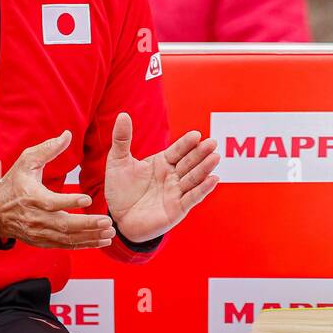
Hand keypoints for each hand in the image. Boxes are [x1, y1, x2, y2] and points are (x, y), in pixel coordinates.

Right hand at [0, 129, 114, 248]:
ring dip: (89, 237)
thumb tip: (67, 135)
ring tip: (109, 234)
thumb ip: (47, 149)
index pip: (51, 202)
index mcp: (31, 196)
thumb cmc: (13, 183)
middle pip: (62, 224)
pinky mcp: (41, 241)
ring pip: (66, 238)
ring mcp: (38, 232)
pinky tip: (100, 242)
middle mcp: (35, 218)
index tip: (88, 199)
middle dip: (86, 224)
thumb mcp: (26, 162)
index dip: (69, 201)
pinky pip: (64, 246)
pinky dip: (82, 245)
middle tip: (106, 222)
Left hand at [103, 112, 220, 243]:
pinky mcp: (177, 209)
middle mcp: (172, 176)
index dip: (186, 143)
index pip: (178, 150)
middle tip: (212, 142)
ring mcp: (176, 192)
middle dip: (201, 153)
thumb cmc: (120, 190)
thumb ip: (122, 139)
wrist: (117, 219)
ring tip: (215, 157)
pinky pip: (192, 198)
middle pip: (189, 162)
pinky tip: (214, 179)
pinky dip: (203, 189)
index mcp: (162, 163)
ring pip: (193, 178)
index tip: (196, 135)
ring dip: (205, 168)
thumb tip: (123, 114)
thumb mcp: (118, 161)